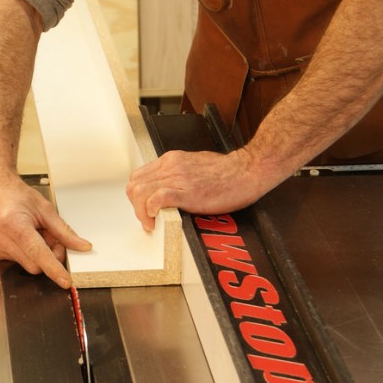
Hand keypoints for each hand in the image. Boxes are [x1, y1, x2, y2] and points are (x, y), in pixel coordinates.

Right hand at [0, 171, 91, 287]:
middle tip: (48, 237)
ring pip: (26, 265)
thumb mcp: (44, 208)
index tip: (65, 281)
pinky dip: (23, 253)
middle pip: (35, 265)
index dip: (54, 269)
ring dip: (35, 254)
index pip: (39, 254)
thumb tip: (81, 246)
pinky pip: (15, 263)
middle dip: (48, 256)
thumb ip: (64, 231)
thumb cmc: (14, 194)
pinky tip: (19, 238)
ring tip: (30, 233)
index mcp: (14, 225)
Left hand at [126, 147, 274, 230]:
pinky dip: (151, 210)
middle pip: (135, 185)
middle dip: (135, 205)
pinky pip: (158, 198)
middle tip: (146, 218)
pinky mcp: (188, 192)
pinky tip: (156, 218)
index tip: (144, 208)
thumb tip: (166, 191)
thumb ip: (177, 176)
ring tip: (150, 222)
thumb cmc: (227, 172)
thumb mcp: (194, 166)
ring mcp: (178, 178)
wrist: (247, 171)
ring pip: (142, 192)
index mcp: (171, 160)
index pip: (139, 176)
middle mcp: (171, 167)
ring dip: (141, 212)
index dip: (137, 196)